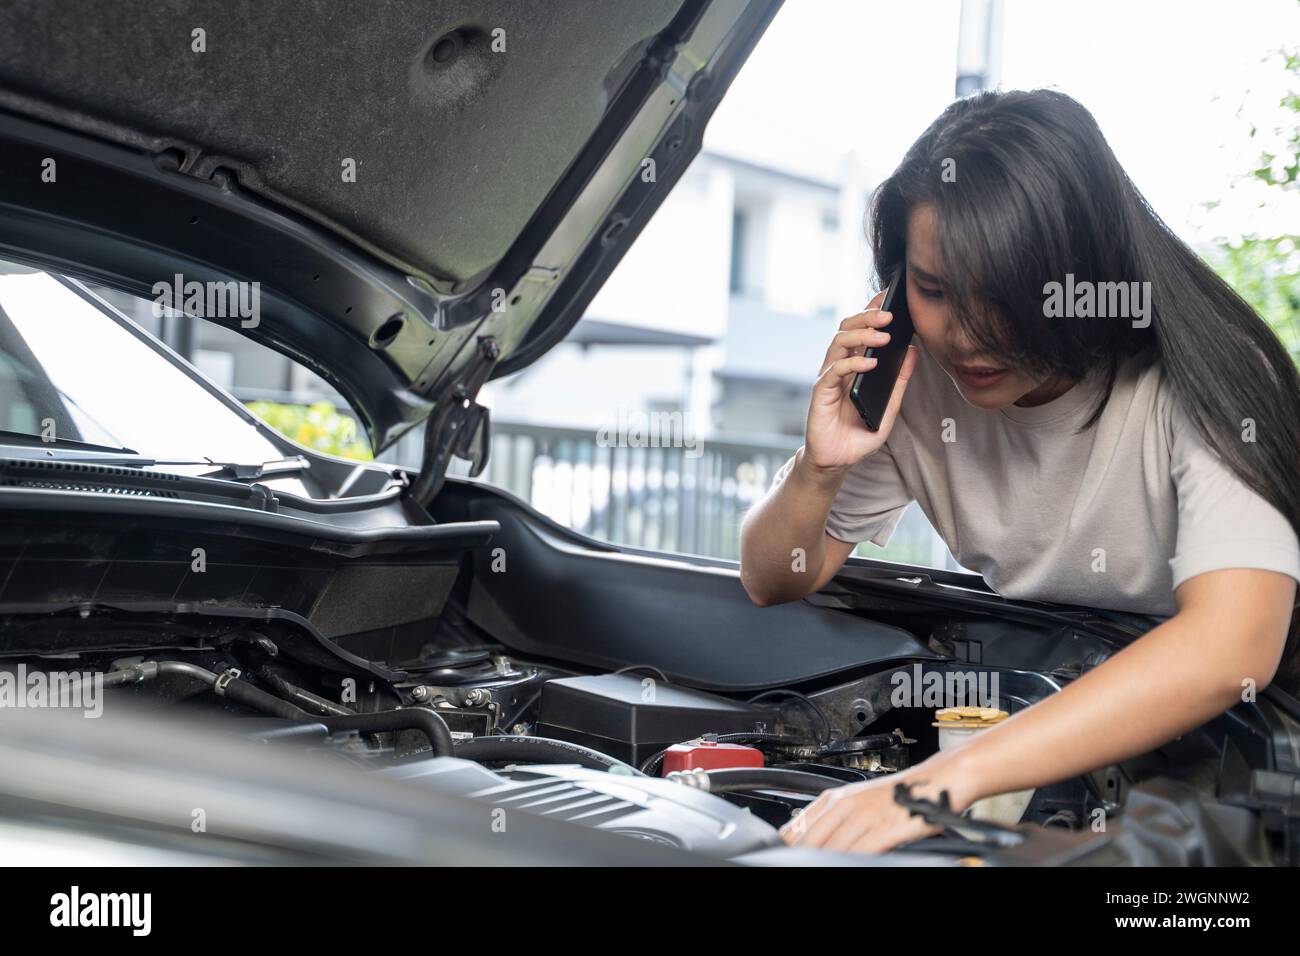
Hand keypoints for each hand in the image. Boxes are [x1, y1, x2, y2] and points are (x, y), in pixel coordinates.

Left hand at [779, 759, 970, 854]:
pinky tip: (852, 864)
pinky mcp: (886, 828)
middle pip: (811, 841)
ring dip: (827, 861)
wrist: (935, 781)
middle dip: (805, 857)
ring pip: (833, 849)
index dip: (789, 847)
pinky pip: (861, 851)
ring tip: (824, 866)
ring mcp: (865, 817)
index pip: (796, 828)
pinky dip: (854, 860)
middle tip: (804, 865)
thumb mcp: (856, 800)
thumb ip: (830, 819)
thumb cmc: (896, 794)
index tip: (786, 858)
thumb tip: (805, 839)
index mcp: (833, 798)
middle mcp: (846, 805)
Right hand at [804, 290, 918, 475]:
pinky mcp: (821, 392)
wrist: (837, 461)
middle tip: (890, 314)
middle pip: (847, 328)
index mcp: (854, 365)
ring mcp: (828, 377)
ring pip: (839, 342)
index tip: (890, 296)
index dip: (871, 310)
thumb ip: (899, 382)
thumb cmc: (858, 435)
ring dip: (862, 335)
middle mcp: (839, 366)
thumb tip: (912, 352)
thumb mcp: (889, 408)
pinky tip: (871, 363)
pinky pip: (834, 370)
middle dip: (868, 317)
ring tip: (884, 336)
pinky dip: (853, 363)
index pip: (860, 330)